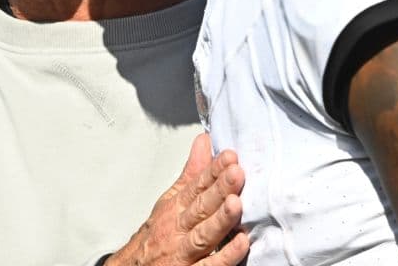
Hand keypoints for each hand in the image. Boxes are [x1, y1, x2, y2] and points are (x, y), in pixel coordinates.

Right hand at [106, 133, 247, 265]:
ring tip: (236, 204)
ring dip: (219, 220)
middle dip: (218, 189)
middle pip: (200, 207)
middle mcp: (179, 229)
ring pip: (203, 235)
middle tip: (236, 173)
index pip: (196, 185)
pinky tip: (240, 244)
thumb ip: (193, 173)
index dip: (213, 171)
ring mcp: (183, 252)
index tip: (230, 157)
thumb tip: (205, 142)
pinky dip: (224, 256)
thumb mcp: (171, 200)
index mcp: (176, 208)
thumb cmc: (157, 235)